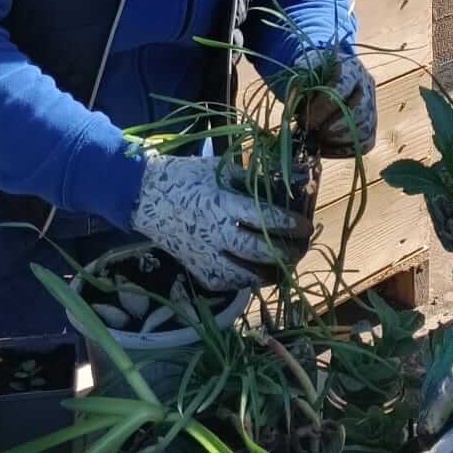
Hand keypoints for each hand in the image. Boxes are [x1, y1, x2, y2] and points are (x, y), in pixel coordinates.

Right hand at [129, 153, 311, 291]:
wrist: (147, 197)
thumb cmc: (188, 177)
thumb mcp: (221, 169)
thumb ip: (254, 178)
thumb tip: (291, 179)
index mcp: (223, 205)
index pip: (265, 219)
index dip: (290, 225)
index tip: (306, 225)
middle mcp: (216, 234)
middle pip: (260, 252)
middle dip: (287, 252)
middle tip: (302, 247)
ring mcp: (205, 256)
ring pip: (246, 275)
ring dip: (271, 272)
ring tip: (286, 264)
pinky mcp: (197, 270)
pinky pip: (228, 283)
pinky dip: (247, 281)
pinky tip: (260, 273)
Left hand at [298, 47, 377, 157]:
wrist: (326, 75)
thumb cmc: (313, 74)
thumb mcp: (304, 71)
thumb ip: (300, 85)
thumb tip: (301, 109)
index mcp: (349, 67)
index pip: (339, 90)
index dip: (320, 110)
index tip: (301, 122)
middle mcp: (366, 85)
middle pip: (357, 112)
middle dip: (330, 129)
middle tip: (310, 135)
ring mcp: (372, 105)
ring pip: (364, 130)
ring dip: (336, 142)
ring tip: (315, 142)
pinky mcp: (371, 124)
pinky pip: (365, 143)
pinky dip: (343, 151)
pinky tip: (324, 148)